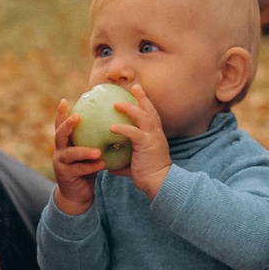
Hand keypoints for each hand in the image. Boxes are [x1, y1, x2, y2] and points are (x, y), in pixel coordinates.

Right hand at [51, 99, 104, 214]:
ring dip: (84, 151)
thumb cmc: (86, 169)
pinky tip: (102, 164)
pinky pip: (80, 170)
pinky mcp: (66, 176)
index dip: (61, 113)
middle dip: (67, 125)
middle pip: (60, 135)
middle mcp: (60, 151)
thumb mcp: (89, 152)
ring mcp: (61, 164)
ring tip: (97, 151)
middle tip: (78, 116)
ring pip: (70, 154)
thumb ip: (93, 139)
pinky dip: (91, 167)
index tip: (65, 100)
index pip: (60, 125)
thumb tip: (112, 119)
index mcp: (65, 143)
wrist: (78, 194)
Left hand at [107, 77, 172, 198]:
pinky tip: (111, 127)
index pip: (152, 114)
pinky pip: (133, 132)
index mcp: (156, 135)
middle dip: (142, 97)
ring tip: (117, 104)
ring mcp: (152, 137)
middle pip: (150, 110)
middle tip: (135, 87)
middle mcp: (156, 133)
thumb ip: (124, 162)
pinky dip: (122, 128)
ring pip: (142, 116)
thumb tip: (109, 166)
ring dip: (129, 108)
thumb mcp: (136, 165)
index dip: (146, 102)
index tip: (139, 92)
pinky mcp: (146, 144)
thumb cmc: (148, 175)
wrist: (160, 182)